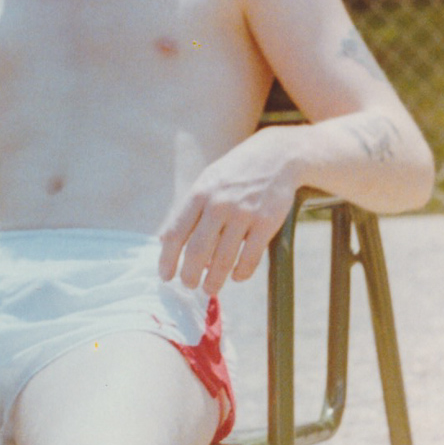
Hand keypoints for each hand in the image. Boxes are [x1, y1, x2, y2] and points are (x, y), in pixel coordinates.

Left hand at [158, 130, 297, 292]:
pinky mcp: (266, 223)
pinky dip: (241, 273)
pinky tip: (236, 277)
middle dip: (190, 275)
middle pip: (198, 250)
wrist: (277, 155)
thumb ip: (187, 209)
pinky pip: (250, 258)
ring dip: (214, 280)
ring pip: (224, 259)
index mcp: (199, 194)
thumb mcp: (206, 182)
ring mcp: (244, 214)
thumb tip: (166, 241)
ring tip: (210, 288)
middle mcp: (219, 204)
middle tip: (189, 285)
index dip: (167, 259)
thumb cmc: (235, 173)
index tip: (165, 276)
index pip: (176, 233)